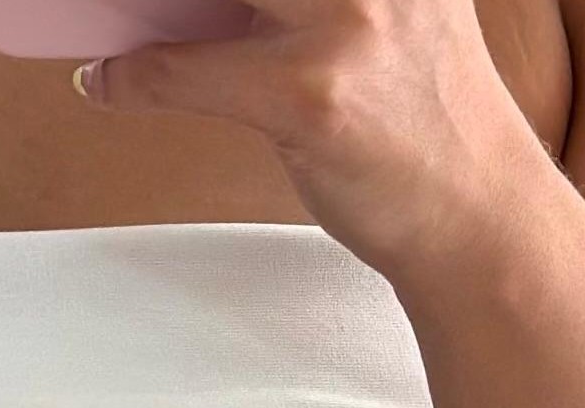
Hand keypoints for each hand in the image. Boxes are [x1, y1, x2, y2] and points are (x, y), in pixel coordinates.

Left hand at [77, 0, 545, 284]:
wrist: (477, 211)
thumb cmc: (423, 112)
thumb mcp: (386, 6)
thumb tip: (195, 1)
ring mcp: (347, 17)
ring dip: (139, 1)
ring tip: (107, 11)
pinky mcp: (312, 94)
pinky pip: (188, 69)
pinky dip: (135, 76)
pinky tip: (110, 79)